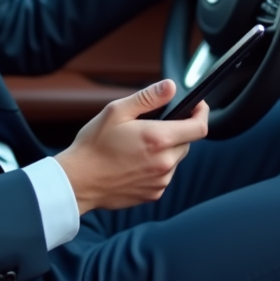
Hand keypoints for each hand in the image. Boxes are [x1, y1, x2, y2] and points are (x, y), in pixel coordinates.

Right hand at [54, 80, 208, 214]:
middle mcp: (164, 162)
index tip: (197, 105)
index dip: (202, 113)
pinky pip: (164, 175)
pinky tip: (134, 162)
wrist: (77, 182)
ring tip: (138, 146)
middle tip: (151, 126)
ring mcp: (160, 181)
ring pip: (175, 159)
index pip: (199, 127)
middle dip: (176, 131)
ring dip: (165, 150)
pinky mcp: (153, 194)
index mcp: (158, 139)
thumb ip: (148, 98)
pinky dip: (156, 166)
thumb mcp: (117, 111)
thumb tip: (171, 86)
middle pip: (187, 142)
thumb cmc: (93, 146)